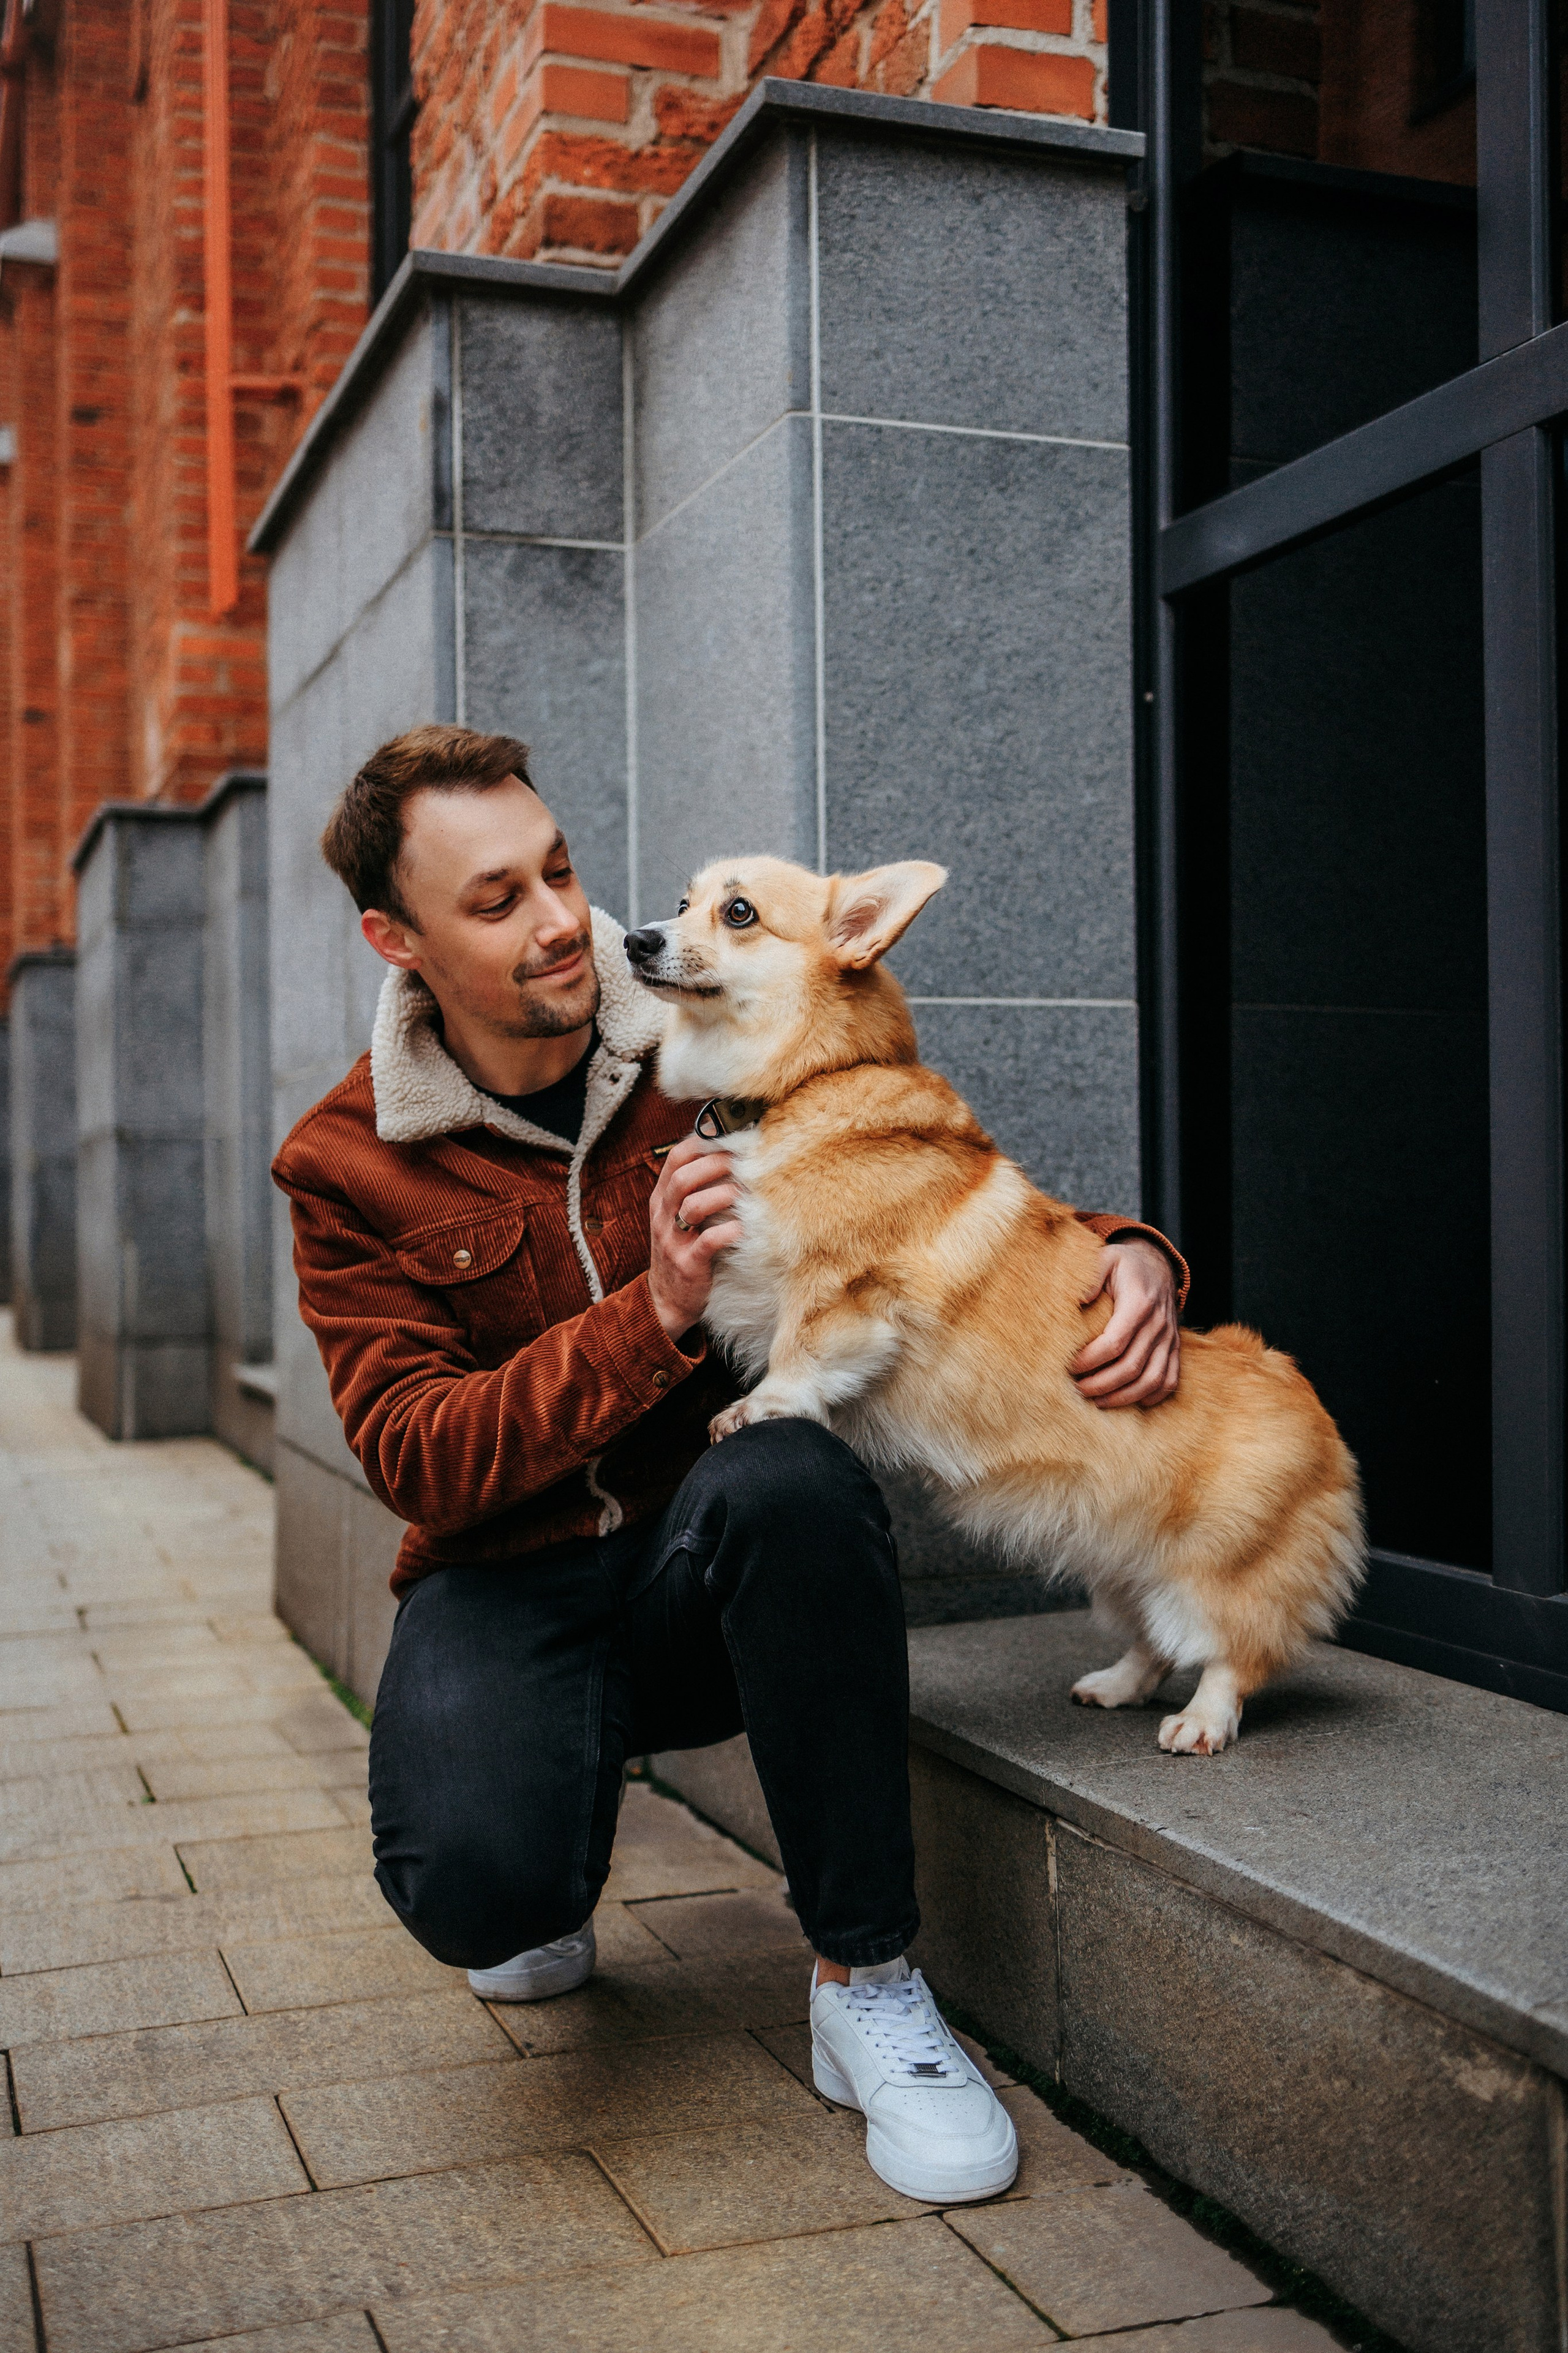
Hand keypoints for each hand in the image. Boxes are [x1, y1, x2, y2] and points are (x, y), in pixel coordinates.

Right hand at [648, 1132, 742, 1341]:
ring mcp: (673, 1240)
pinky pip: (708, 1242)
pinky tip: (744, 1227)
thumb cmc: (682, 1249)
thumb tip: (729, 1153)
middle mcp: (663, 1216)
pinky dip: (729, 1231)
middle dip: (716, 1164)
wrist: (666, 1300)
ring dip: (723, 1195)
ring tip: (744, 1193)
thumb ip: (695, 1188)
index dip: (701, 1141)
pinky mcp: (689, 1264)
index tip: (729, 1134)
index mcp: (662, 1198)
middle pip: (683, 1178)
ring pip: (692, 1206)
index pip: (675, 1158)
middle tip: (744, 1160)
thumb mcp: (678, 1216)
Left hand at [1071, 1239, 1179, 1408]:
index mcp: (1138, 1303)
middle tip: (1076, 1389)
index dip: (1089, 1360)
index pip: (1114, 1342)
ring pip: (1151, 1380)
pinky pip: (1170, 1380)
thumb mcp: (1105, 1258)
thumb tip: (1077, 1301)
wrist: (1158, 1266)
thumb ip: (1090, 1276)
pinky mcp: (1175, 1348)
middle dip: (1100, 1384)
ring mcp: (1169, 1338)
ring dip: (1123, 1396)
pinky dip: (1152, 1396)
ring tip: (1097, 1401)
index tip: (1068, 1366)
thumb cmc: (1125, 1266)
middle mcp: (1158, 1324)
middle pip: (1130, 1367)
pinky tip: (1130, 1401)